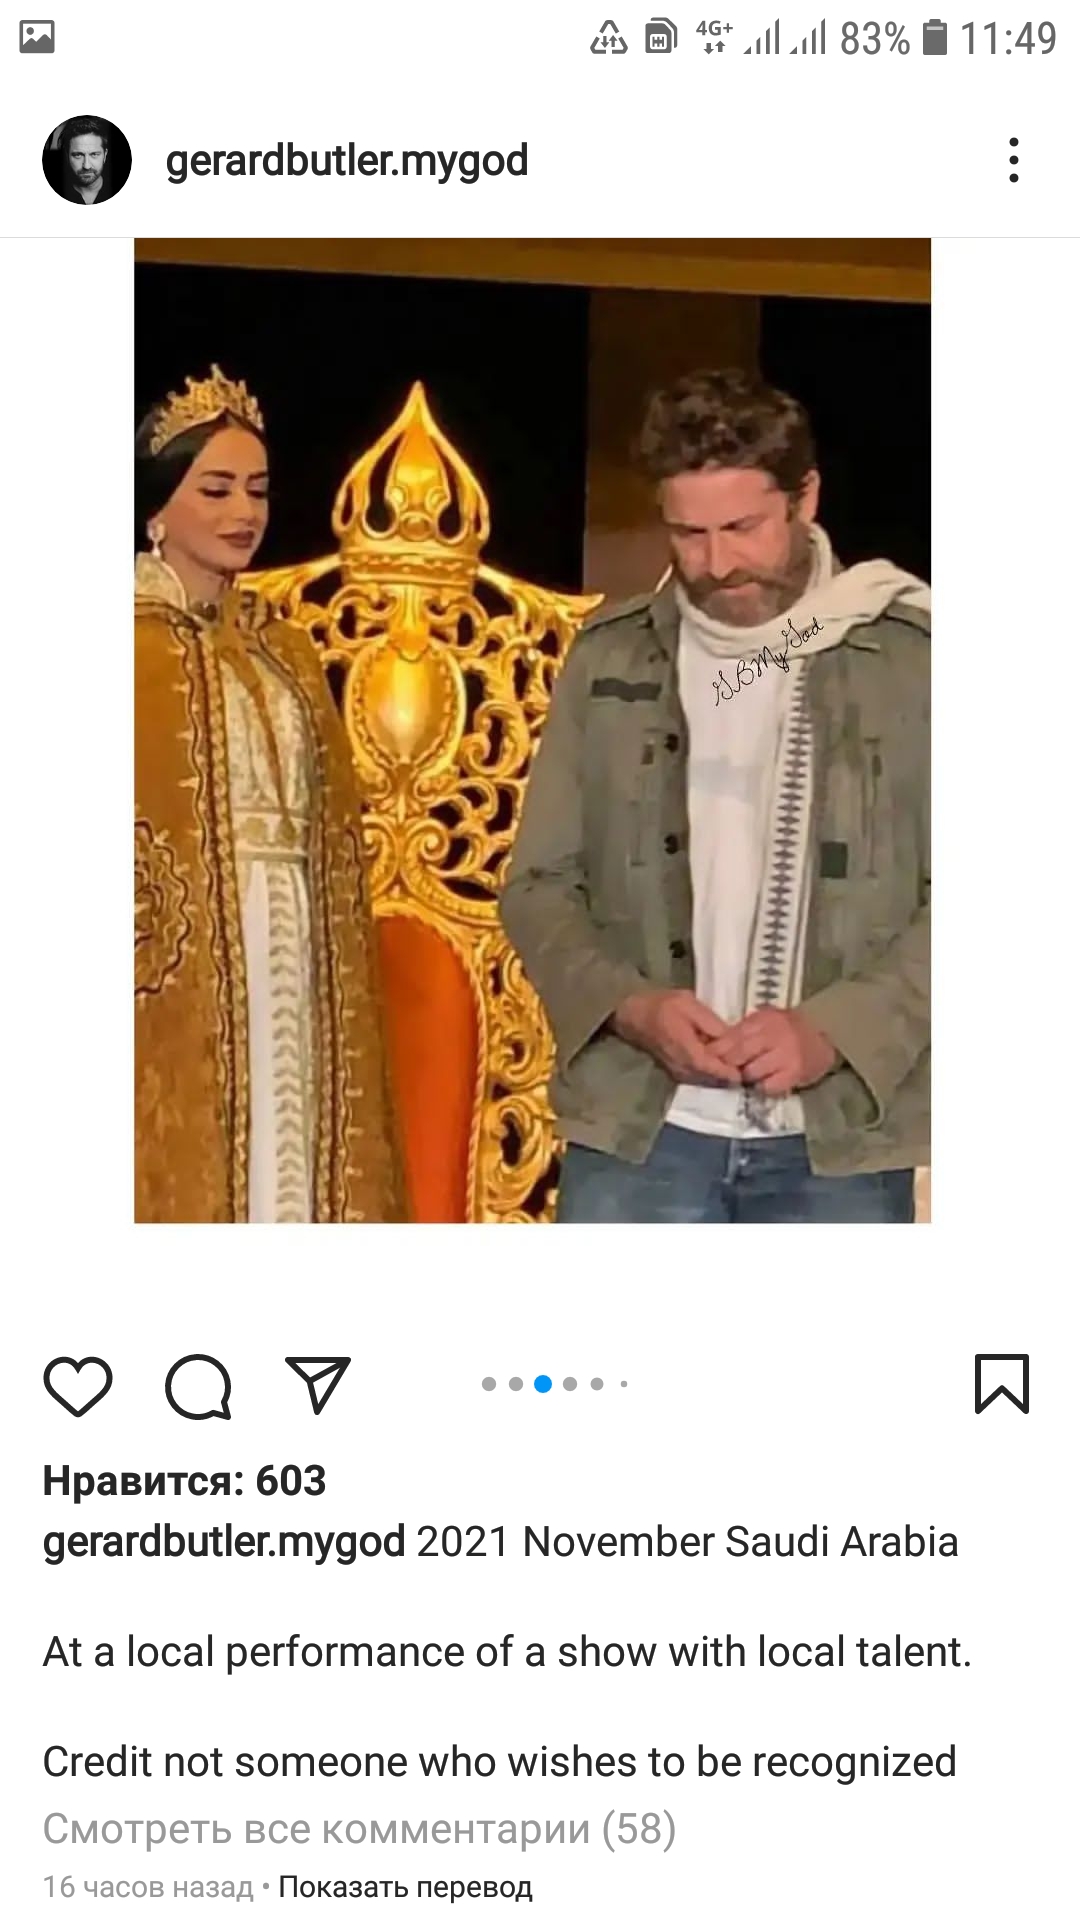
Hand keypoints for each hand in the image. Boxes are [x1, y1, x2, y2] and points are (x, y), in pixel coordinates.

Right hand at [612, 989, 742, 1084]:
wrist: (634, 1014)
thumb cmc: (662, 1006)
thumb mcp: (691, 1006)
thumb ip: (713, 1025)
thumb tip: (732, 1039)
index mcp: (691, 1055)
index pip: (722, 1072)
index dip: (739, 1069)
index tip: (752, 1060)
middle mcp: (686, 1070)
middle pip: (718, 1080)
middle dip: (733, 1071)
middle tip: (749, 1058)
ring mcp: (680, 1073)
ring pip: (709, 1080)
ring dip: (723, 1072)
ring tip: (737, 1057)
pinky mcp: (677, 1071)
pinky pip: (700, 1076)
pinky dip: (712, 1070)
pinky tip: (719, 1056)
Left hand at [712, 1007, 838, 1094]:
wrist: (826, 1041)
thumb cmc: (791, 1030)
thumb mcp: (768, 1020)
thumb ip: (746, 1029)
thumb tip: (715, 1043)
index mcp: (765, 1019)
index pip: (732, 1036)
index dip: (717, 1050)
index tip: (708, 1058)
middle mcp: (775, 1034)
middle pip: (738, 1054)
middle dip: (728, 1065)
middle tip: (725, 1071)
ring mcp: (786, 1054)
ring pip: (751, 1072)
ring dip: (746, 1076)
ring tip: (749, 1075)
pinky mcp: (794, 1073)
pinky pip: (767, 1086)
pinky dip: (763, 1086)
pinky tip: (765, 1082)